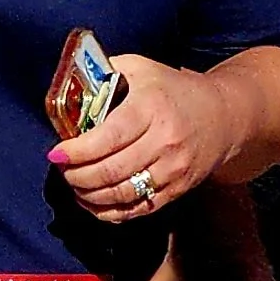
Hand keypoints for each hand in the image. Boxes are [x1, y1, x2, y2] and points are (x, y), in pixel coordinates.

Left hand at [50, 57, 230, 226]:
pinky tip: (94, 202)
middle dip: (77, 177)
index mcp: (151, 108)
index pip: (108, 137)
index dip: (77, 152)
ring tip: (76, 186)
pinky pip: (138, 209)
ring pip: (122, 195)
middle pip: (110, 171)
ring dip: (90, 196)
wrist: (223, 116)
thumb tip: (69, 85)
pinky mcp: (177, 189)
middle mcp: (164, 141)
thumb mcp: (141, 68)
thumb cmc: (173, 90)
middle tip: (63, 171)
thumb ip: (106, 72)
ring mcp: (173, 169)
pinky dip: (110, 212)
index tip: (57, 154)